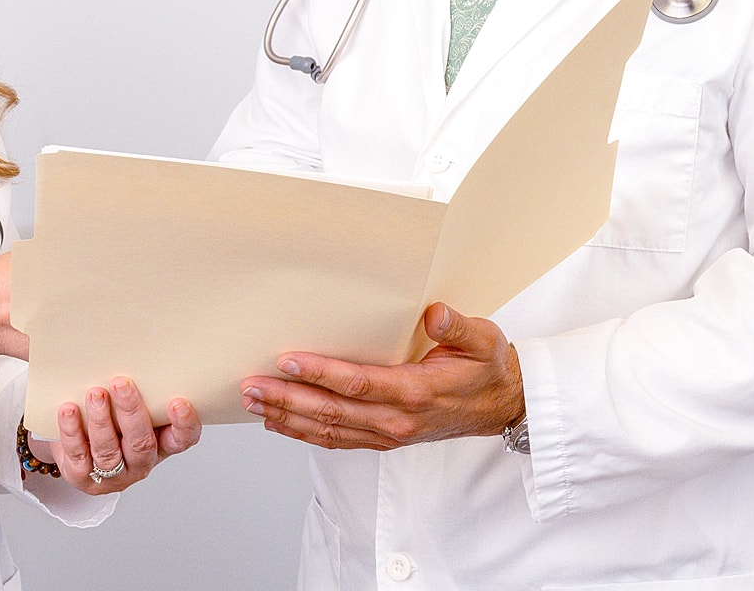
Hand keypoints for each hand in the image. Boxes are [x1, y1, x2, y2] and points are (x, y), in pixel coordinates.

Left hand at [33, 378, 201, 494]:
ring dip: (101, 421)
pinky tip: (68, 410)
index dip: (184, 424)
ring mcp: (112, 473)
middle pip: (141, 443)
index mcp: (161, 442)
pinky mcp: (83, 476)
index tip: (178, 401)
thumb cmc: (109, 413)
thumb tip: (133, 321)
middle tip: (121, 383)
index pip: (182, 439)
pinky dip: (73, 431)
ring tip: (94, 394)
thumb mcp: (126, 397)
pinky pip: (78, 453)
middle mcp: (140, 461)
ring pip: (109, 450)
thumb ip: (134, 372)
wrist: (74, 439)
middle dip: (131, 412)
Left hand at [239, 303, 522, 450]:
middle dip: (287, 399)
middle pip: (332, 413)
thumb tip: (435, 313)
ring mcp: (389, 434)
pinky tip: (278, 422)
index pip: (359, 384)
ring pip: (329, 431)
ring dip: (287, 418)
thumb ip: (458, 327)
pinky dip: (304, 433)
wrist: (502, 405)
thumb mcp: (485, 340)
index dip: (320, 373)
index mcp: (417, 392)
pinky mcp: (384, 439)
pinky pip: (338, 440)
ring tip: (253, 402)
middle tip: (250, 387)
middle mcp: (398, 419)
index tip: (288, 360)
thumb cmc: (487, 369)